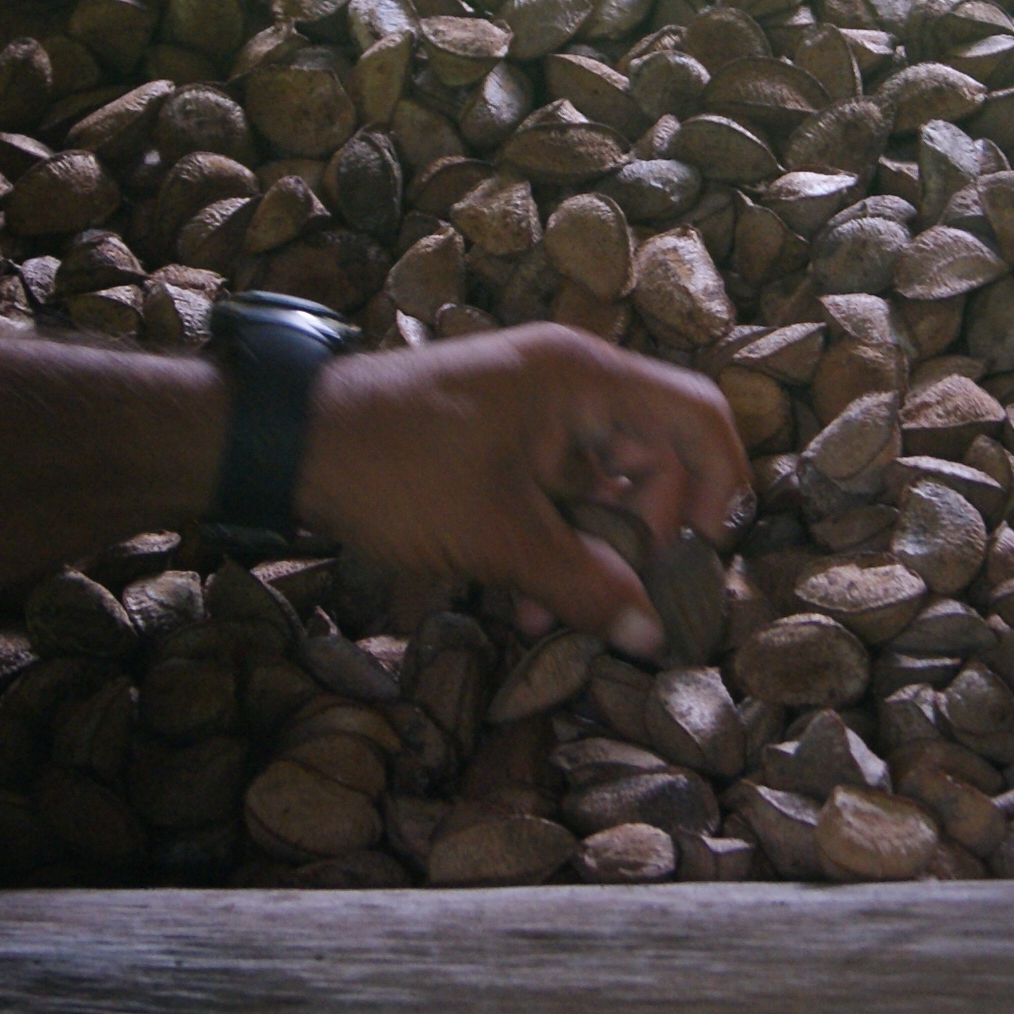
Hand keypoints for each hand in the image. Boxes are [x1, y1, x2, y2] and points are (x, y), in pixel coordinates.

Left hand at [293, 322, 748, 660]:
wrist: (291, 443)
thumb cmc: (396, 469)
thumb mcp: (498, 536)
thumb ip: (582, 584)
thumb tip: (651, 634)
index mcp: (582, 378)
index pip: (697, 413)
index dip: (721, 482)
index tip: (705, 552)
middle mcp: (569, 380)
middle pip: (656, 454)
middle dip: (643, 535)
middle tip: (621, 597)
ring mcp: (534, 407)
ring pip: (603, 481)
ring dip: (592, 551)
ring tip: (553, 614)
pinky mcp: (503, 435)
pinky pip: (559, 488)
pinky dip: (555, 540)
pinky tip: (524, 599)